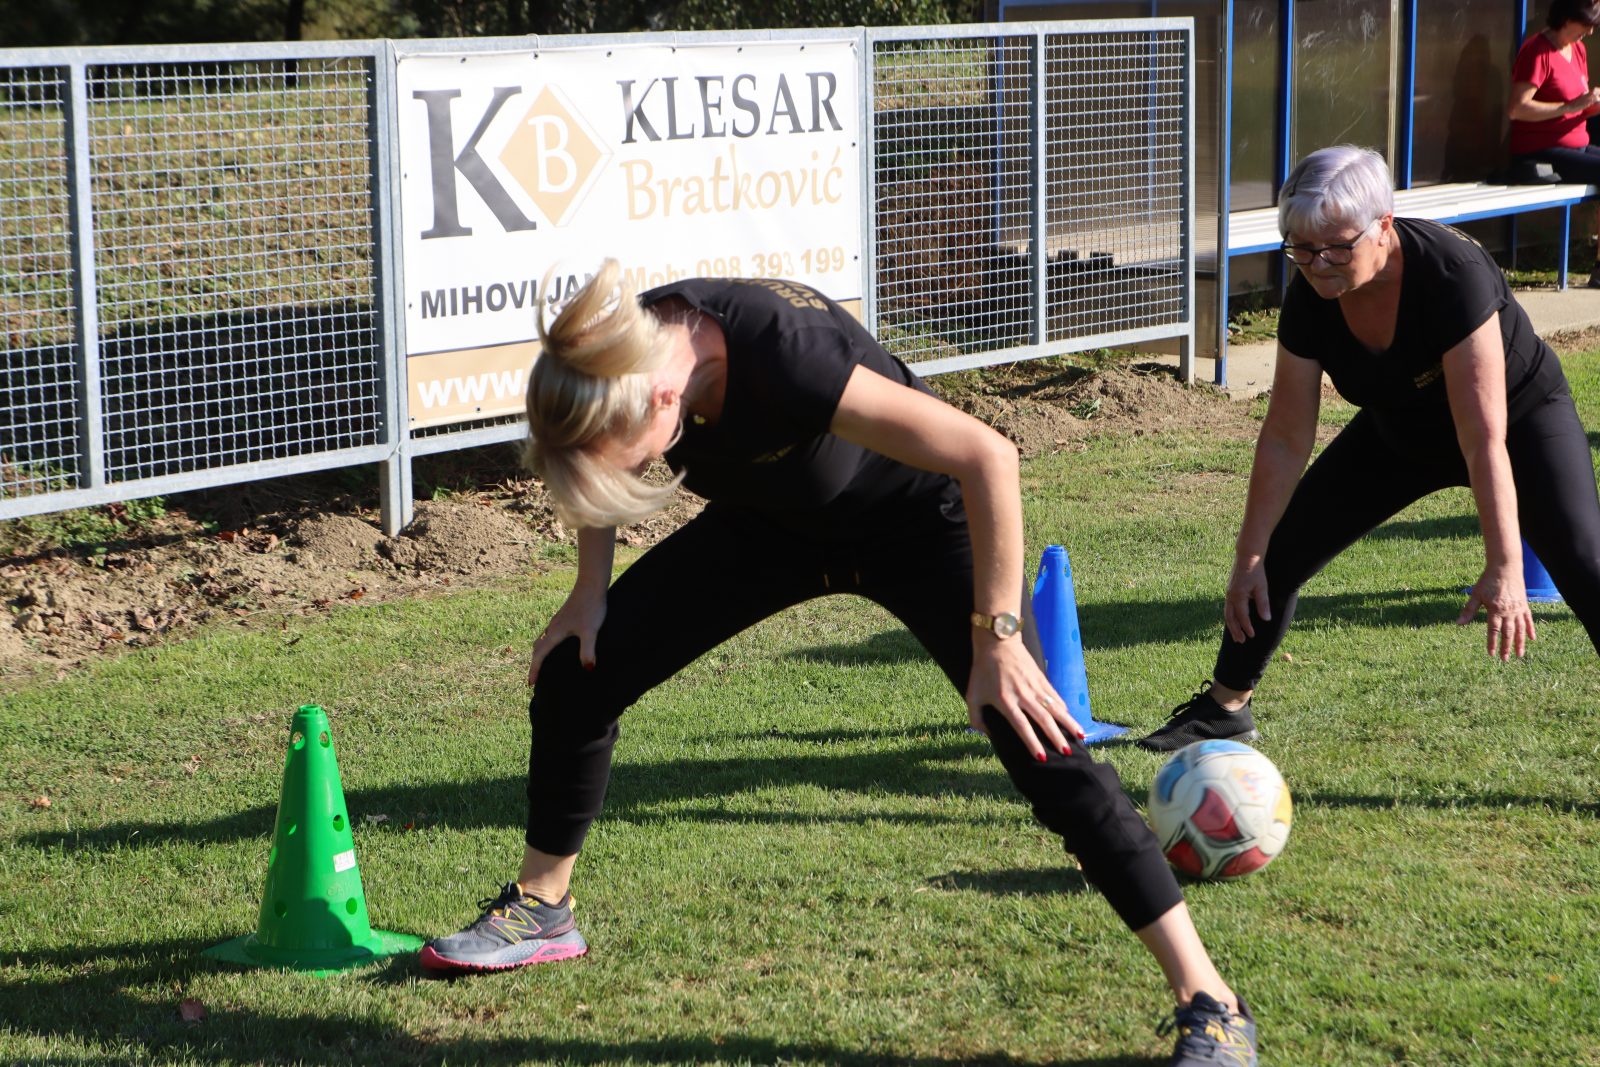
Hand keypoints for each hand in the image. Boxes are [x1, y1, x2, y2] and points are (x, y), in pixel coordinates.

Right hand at [528, 588, 606, 684]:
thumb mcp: (590, 631)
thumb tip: (587, 669)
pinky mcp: (564, 616)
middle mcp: (552, 627)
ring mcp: (557, 621)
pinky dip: (548, 644)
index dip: (534, 670)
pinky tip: (559, 645)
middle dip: (535, 663)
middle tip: (535, 677)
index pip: (540, 655)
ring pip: (543, 639)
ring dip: (540, 653)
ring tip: (544, 663)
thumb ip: (588, 650)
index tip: (530, 684)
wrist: (591, 584)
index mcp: (555, 633)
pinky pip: (550, 634)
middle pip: (537, 648)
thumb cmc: (591, 606)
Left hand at [965, 635, 1084, 760]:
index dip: (1032, 742)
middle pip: (1044, 719)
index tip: (1041, 757)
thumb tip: (986, 734)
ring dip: (1068, 722)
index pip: (1022, 726)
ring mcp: (1034, 685)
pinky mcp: (1041, 678)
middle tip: (1067, 752)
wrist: (997, 641)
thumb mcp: (972, 695)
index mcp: (1006, 700)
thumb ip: (975, 718)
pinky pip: (1054, 696)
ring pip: (1055, 707)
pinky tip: (1071, 718)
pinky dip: (1064, 708)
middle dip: (1056, 737)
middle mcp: (1023, 694)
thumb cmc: (982, 670)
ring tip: (1081, 736)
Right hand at [1223, 554, 1270, 642]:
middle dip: (1235, 630)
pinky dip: (1230, 617)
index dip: (1247, 627)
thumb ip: (1263, 604)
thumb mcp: (1262, 587)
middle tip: (1241, 641)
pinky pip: (1228, 608)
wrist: (1247, 556)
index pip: (1242, 616)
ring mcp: (1228, 594)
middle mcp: (1230, 596)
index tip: (1252, 636)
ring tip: (1236, 636)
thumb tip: (1266, 619)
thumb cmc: (1256, 571)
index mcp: (1238, 596)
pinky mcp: (1229, 591)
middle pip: (1231, 618)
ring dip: (1231, 626)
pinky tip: (1234, 621)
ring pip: (1227, 614)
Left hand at [1459, 567, 1535, 660]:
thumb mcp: (1476, 594)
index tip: (1490, 654)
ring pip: (1520, 629)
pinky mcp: (1524, 605)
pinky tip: (1532, 639)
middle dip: (1506, 647)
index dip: (1491, 643)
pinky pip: (1528, 620)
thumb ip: (1469, 610)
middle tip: (1505, 659)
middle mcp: (1509, 611)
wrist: (1505, 567)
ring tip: (1520, 654)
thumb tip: (1458, 623)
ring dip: (1520, 643)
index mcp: (1495, 610)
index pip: (1493, 631)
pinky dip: (1530, 629)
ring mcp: (1518, 608)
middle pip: (1508, 633)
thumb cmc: (1488, 580)